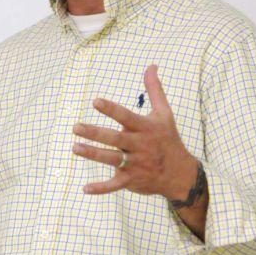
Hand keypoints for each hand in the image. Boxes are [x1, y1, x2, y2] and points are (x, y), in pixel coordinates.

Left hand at [71, 64, 195, 197]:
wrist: (180, 174)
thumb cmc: (168, 139)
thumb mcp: (164, 113)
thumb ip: (154, 90)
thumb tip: (150, 65)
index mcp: (145, 128)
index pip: (126, 116)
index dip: (111, 109)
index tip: (95, 101)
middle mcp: (139, 145)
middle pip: (114, 138)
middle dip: (95, 133)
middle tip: (75, 127)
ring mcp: (135, 164)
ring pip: (111, 159)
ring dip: (92, 154)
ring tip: (74, 148)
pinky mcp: (131, 180)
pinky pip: (114, 185)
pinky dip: (101, 188)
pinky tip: (85, 188)